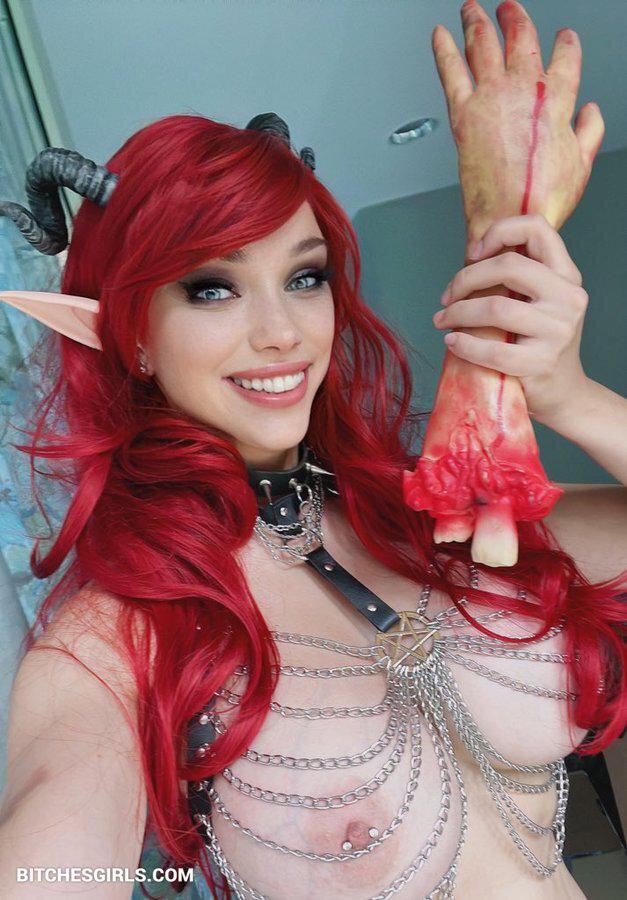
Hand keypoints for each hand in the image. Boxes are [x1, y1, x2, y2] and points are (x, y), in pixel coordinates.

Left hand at [432, 0, 604, 241]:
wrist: (510, 219)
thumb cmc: (542, 200)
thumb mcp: (580, 165)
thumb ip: (589, 132)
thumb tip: (591, 113)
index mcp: (558, 101)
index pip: (566, 58)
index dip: (566, 45)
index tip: (564, 37)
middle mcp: (525, 91)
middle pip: (520, 39)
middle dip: (515, 18)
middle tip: (508, 8)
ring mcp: (492, 98)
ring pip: (483, 45)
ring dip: (477, 21)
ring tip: (472, 9)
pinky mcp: (463, 114)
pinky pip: (450, 71)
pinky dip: (443, 49)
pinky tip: (439, 34)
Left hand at [432, 213, 591, 426]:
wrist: (563, 392)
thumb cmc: (538, 342)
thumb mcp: (539, 301)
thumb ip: (515, 277)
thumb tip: (469, 256)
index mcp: (567, 275)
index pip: (537, 228)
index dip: (499, 231)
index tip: (473, 252)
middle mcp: (568, 298)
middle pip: (508, 266)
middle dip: (465, 278)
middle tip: (446, 297)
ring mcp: (558, 331)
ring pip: (495, 307)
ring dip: (457, 312)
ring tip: (442, 321)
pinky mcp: (541, 362)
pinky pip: (492, 349)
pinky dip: (464, 344)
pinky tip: (452, 342)